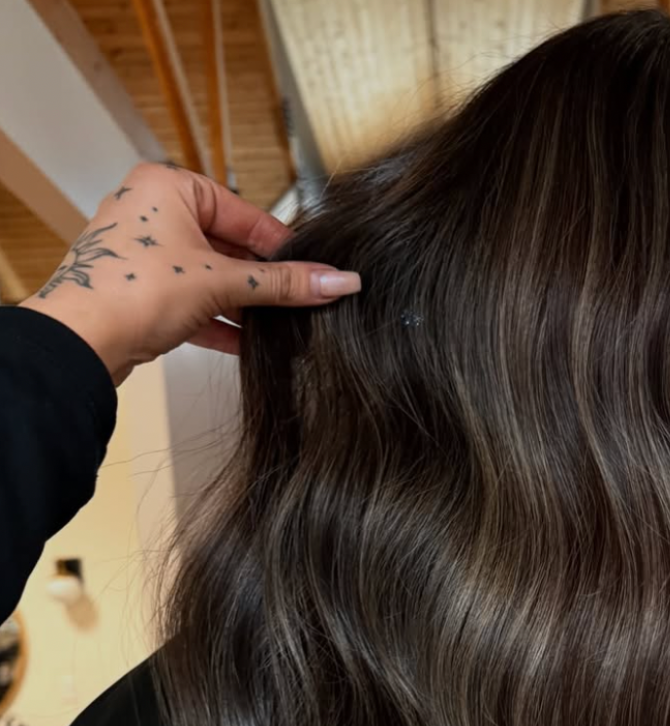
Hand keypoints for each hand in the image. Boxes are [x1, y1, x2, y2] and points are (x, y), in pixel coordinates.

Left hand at [17, 161, 360, 385]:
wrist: (80, 341)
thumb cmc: (134, 290)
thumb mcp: (223, 282)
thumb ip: (284, 284)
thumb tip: (340, 281)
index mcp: (170, 187)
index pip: (245, 215)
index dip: (283, 249)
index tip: (315, 274)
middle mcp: (153, 212)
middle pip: (229, 247)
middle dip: (263, 282)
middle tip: (302, 304)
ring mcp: (145, 254)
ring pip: (211, 277)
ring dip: (244, 306)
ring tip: (281, 329)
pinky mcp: (141, 292)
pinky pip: (192, 302)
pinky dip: (219, 322)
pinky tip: (249, 345)